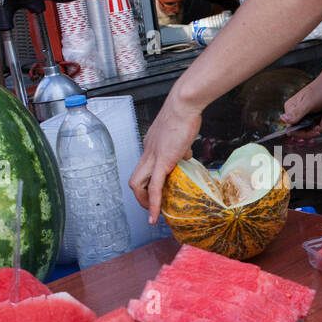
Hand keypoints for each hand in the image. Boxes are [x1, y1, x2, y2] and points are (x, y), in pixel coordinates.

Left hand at [129, 89, 202, 224]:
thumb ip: (182, 147)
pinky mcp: (162, 162)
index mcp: (151, 146)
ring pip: (138, 185)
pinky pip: (154, 188)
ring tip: (153, 213)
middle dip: (141, 196)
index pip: (145, 167)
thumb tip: (186, 156)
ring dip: (144, 202)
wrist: (183, 106)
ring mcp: (153, 158)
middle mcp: (147, 152)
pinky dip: (153, 204)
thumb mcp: (182, 135)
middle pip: (135, 179)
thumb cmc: (185, 115)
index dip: (149, 180)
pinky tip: (155, 215)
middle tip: (151, 205)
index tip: (158, 189)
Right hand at [281, 79, 321, 139]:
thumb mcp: (308, 103)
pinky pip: (320, 126)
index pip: (292, 129)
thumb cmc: (320, 90)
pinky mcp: (314, 116)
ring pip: (314, 130)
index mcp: (291, 109)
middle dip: (318, 127)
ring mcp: (306, 115)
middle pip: (305, 131)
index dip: (305, 133)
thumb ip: (296, 113)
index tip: (316, 130)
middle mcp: (296, 113)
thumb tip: (282, 119)